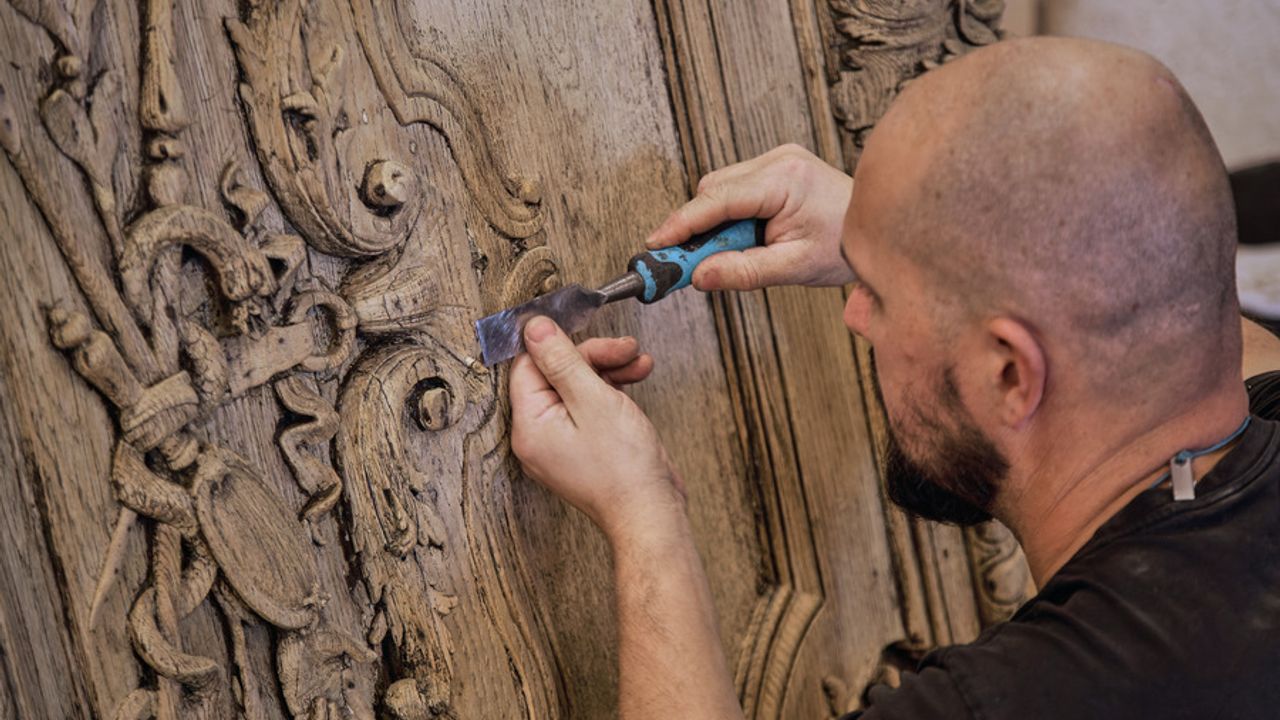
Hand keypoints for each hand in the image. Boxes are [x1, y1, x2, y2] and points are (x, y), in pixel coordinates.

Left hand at [509, 317, 685, 542]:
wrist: (651, 512)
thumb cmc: (624, 468)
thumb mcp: (592, 399)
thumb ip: (562, 360)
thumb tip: (534, 328)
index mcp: (530, 425)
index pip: (529, 366)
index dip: (559, 343)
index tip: (585, 326)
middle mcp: (539, 435)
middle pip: (555, 373)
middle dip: (593, 356)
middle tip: (625, 349)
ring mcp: (561, 442)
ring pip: (577, 386)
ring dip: (609, 368)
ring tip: (639, 362)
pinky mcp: (584, 445)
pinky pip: (590, 405)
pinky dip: (613, 389)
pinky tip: (636, 376)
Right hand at [646, 144, 853, 290]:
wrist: (877, 229)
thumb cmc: (844, 248)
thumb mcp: (793, 267)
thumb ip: (744, 272)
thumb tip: (699, 276)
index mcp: (785, 179)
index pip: (718, 199)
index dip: (682, 223)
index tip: (657, 244)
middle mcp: (779, 160)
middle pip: (713, 190)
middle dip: (698, 227)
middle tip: (692, 265)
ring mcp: (778, 159)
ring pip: (720, 189)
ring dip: (716, 223)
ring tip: (737, 252)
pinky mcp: (777, 166)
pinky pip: (736, 188)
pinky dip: (730, 215)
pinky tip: (748, 237)